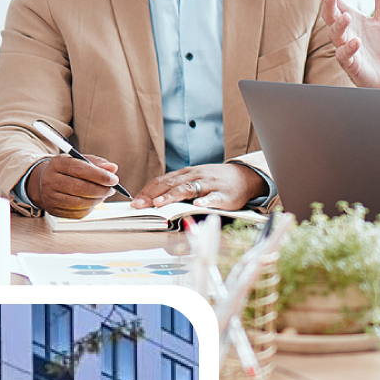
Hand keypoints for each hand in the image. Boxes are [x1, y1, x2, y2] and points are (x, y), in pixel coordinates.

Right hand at [26, 153, 119, 217]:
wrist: (45, 182)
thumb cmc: (66, 170)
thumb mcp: (79, 161)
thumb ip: (96, 163)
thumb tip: (112, 168)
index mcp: (57, 163)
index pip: (80, 169)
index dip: (99, 175)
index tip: (114, 179)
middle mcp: (50, 180)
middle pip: (80, 187)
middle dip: (100, 189)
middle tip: (111, 189)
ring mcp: (50, 197)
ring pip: (79, 202)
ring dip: (97, 200)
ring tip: (103, 194)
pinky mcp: (53, 210)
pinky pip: (76, 213)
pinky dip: (89, 208)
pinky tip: (93, 202)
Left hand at [132, 162, 262, 210]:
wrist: (244, 177)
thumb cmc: (215, 181)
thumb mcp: (194, 180)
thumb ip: (178, 187)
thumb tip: (154, 199)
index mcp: (186, 174)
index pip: (162, 181)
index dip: (148, 191)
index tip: (135, 201)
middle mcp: (195, 176)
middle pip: (170, 184)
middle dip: (153, 195)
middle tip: (139, 205)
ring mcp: (209, 184)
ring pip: (188, 189)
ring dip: (172, 196)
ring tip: (159, 204)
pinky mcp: (223, 194)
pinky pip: (213, 197)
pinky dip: (204, 201)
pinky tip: (196, 206)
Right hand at [318, 0, 379, 91]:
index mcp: (351, 20)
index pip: (336, 4)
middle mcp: (346, 34)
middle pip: (330, 18)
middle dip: (328, 6)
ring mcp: (347, 50)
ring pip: (335, 36)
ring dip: (339, 26)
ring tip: (346, 16)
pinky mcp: (353, 66)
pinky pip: (345, 57)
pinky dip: (349, 49)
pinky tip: (355, 41)